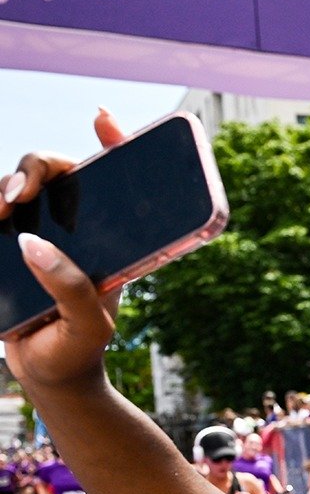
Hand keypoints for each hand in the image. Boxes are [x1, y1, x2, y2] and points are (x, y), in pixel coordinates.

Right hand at [1, 111, 126, 390]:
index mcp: (110, 239)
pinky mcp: (8, 244)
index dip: (114, 143)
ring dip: (6, 181)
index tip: (102, 118)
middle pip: (56, 171)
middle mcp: (75, 228)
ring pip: (19, 185)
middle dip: (35, 165)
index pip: (115, 182)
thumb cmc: (79, 348)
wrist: (49, 376)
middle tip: (20, 191)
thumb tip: (32, 243)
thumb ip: (70, 288)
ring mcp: (40, 234)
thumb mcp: (88, 324)